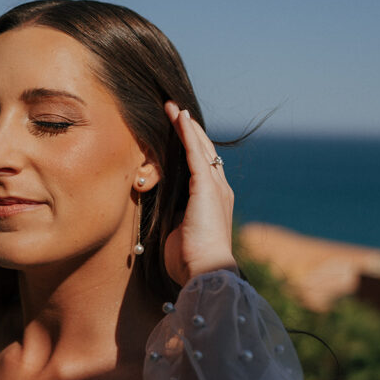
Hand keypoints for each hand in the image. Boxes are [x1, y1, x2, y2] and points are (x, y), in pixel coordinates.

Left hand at [163, 101, 237, 286]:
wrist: (205, 272)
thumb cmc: (189, 261)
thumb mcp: (178, 232)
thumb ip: (173, 217)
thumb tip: (160, 210)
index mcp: (213, 202)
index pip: (202, 167)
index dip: (190, 148)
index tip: (177, 133)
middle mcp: (219, 190)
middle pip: (204, 152)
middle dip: (188, 131)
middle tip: (174, 111)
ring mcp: (215, 187)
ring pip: (201, 148)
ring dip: (186, 126)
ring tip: (173, 107)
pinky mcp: (207, 187)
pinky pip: (196, 153)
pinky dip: (187, 134)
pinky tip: (180, 118)